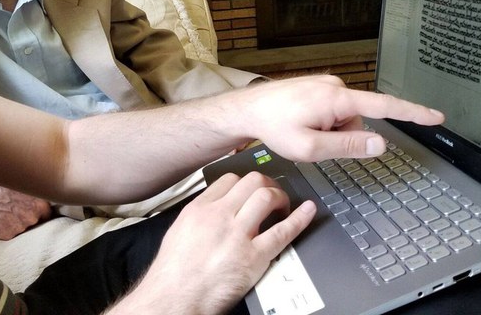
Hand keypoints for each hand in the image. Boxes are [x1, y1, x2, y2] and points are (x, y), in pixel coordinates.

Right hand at [0, 179, 52, 239]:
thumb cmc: (4, 180)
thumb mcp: (27, 181)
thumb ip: (38, 190)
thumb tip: (46, 190)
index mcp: (40, 204)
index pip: (47, 214)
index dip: (40, 211)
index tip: (35, 209)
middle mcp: (32, 218)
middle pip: (34, 222)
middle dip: (27, 216)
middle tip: (17, 207)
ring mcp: (19, 227)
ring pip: (21, 228)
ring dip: (15, 222)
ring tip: (5, 210)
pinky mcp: (5, 234)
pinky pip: (7, 233)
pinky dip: (3, 227)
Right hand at [109, 172, 314, 314]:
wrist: (174, 299)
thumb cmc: (173, 274)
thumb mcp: (179, 232)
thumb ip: (199, 216)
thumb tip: (214, 208)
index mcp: (199, 210)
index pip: (229, 180)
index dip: (245, 181)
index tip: (252, 187)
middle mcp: (219, 216)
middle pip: (251, 182)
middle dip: (267, 184)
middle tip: (272, 193)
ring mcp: (237, 235)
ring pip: (266, 197)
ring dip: (281, 197)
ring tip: (284, 205)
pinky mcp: (253, 258)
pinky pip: (283, 231)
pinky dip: (299, 219)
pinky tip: (308, 211)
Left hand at [234, 75, 444, 162]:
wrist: (248, 109)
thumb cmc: (273, 127)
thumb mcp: (311, 147)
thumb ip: (348, 146)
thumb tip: (381, 144)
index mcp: (337, 98)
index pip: (385, 106)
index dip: (413, 113)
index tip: (436, 117)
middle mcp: (336, 85)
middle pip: (360, 121)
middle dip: (343, 137)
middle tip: (312, 140)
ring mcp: (327, 84)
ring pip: (346, 118)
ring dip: (331, 130)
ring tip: (303, 129)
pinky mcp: (320, 86)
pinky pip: (334, 110)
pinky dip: (323, 122)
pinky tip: (302, 122)